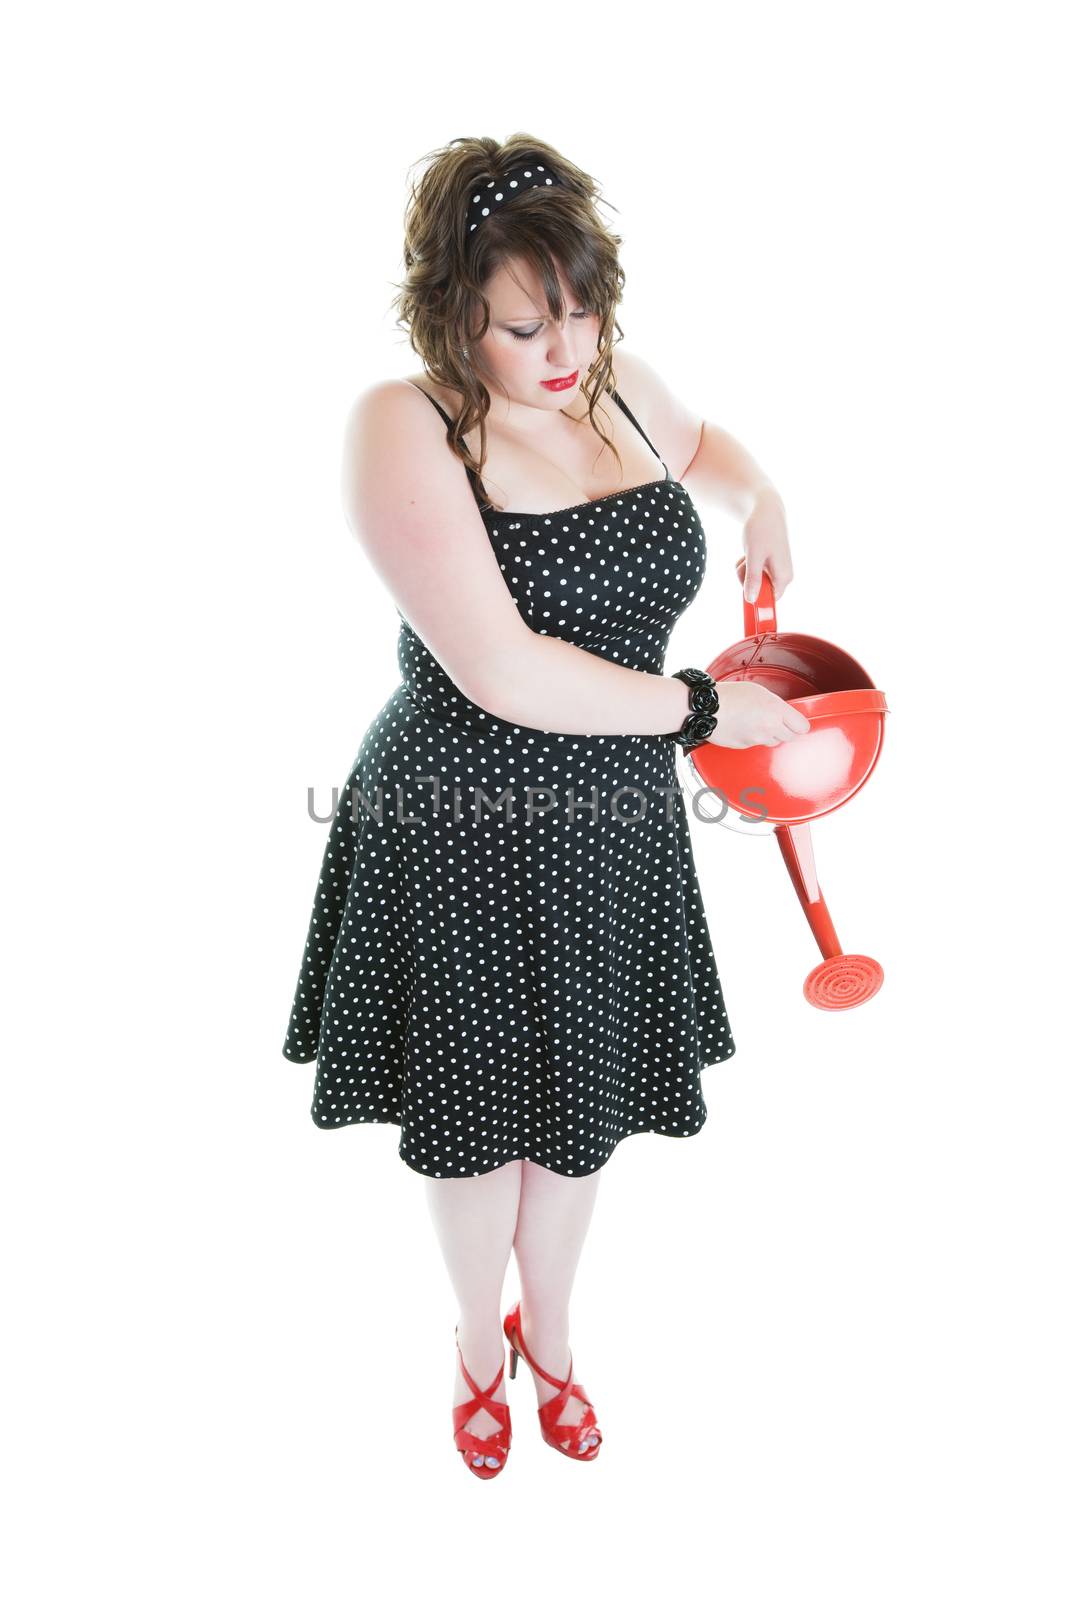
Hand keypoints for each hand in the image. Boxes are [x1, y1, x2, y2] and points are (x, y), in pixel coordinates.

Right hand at [707, 680, 809, 748]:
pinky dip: (753, 738)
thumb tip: (783, 714)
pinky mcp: (745, 747)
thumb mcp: (759, 691)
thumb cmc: (729, 696)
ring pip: (773, 742)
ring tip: (756, 723)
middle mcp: (769, 727)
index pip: (802, 727)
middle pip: (790, 737)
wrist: (706, 709)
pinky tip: (743, 727)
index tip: (796, 722)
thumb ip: (775, 705)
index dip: (799, 724)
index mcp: (776, 710)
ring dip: (769, 735)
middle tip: (776, 721)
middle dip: (786, 730)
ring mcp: (757, 739)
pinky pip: (756, 745)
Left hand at [740, 486, 793, 602]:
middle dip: (746, 580)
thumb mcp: (754, 557)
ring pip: (753, 581)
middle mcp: (783, 576)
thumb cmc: (762, 530)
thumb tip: (751, 600)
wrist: (765, 509)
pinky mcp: (769, 564)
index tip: (744, 588)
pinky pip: (753, 572)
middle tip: (745, 563)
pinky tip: (748, 552)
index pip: (769, 602)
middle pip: (759, 592)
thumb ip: (753, 579)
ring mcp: (776, 570)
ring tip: (747, 554)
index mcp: (784, 577)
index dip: (755, 598)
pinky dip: (746, 564)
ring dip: (744, 571)